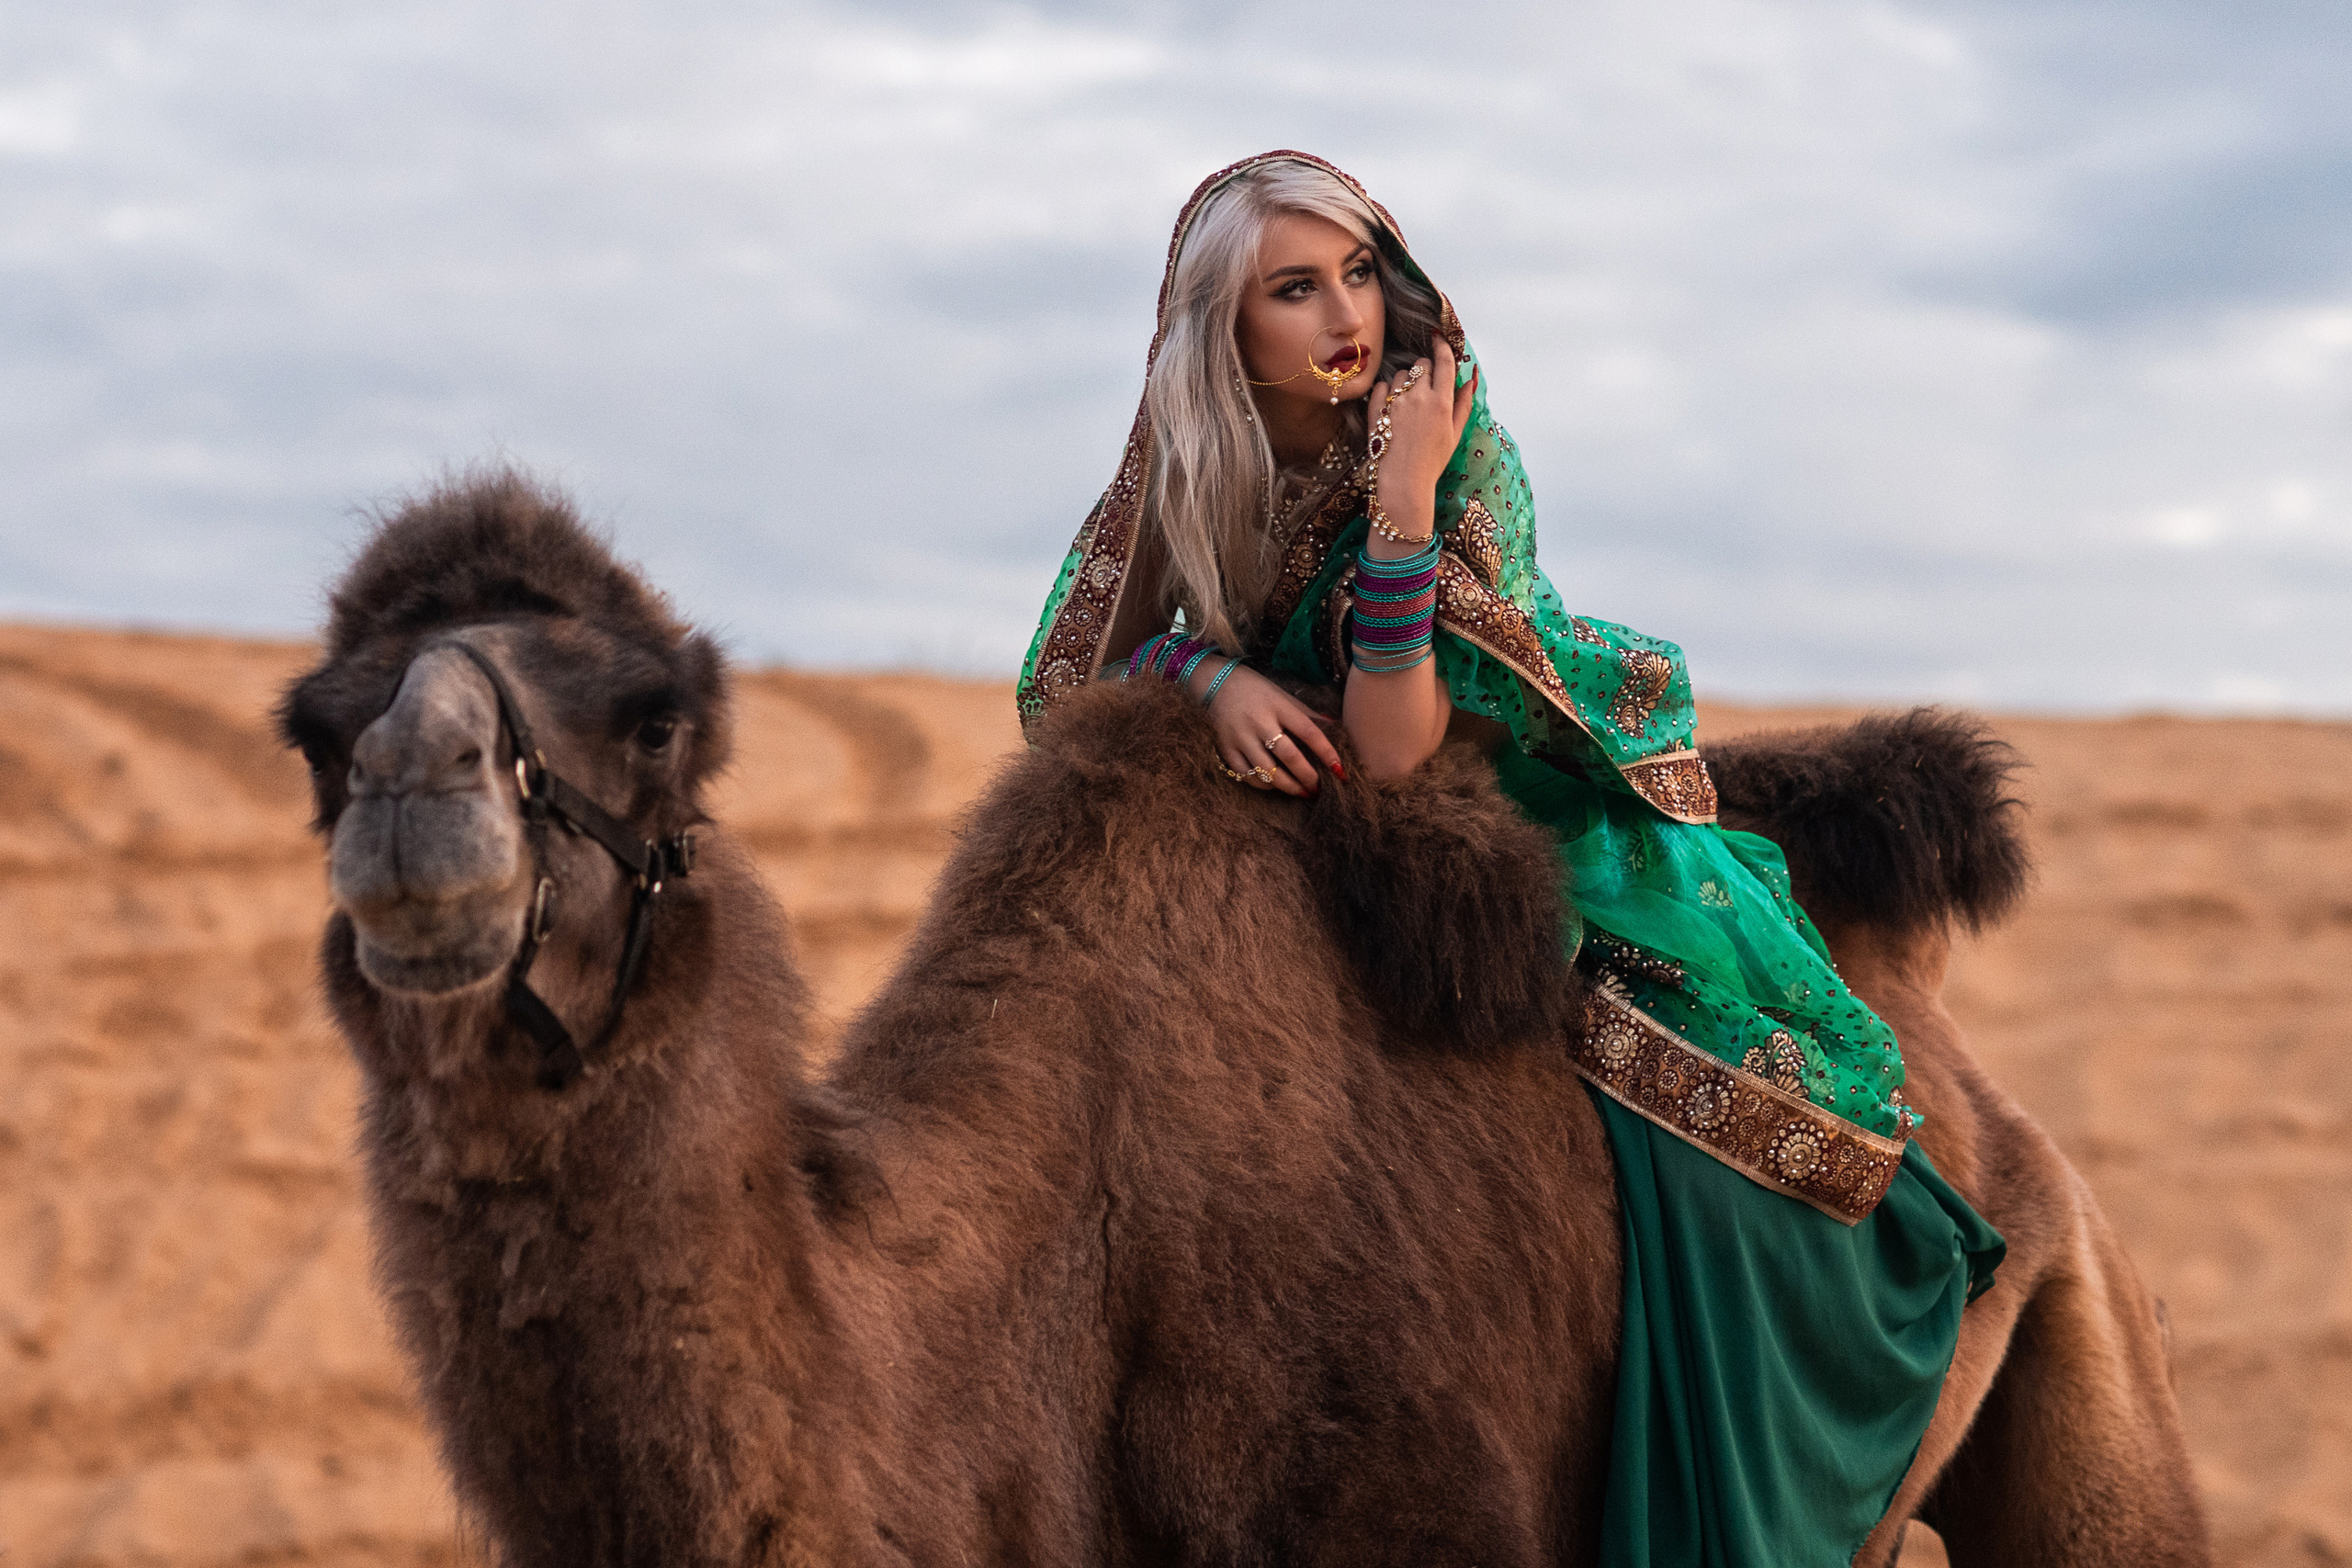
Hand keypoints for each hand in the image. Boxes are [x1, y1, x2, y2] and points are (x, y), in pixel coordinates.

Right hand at [1186, 660, 1344, 796]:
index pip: (1308, 732)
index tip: (1339, 770)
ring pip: (1267, 770)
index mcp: (1278, 706)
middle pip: (1289, 756)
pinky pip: (1245, 774)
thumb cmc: (1255, 689)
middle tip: (1319, 788)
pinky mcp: (1226, 747)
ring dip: (1288, 786)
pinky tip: (1274, 785)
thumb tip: (1334, 727)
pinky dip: (1262, 784)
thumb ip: (1306, 713)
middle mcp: (1260, 722)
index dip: (1326, 752)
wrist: (1215, 683)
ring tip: (1302, 792)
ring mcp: (1241, 736)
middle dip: (1307, 776)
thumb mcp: (1283, 695)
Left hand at [1365, 335, 1477, 555]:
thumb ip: (1464, 403)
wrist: (1403, 482)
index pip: (1443, 362)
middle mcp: (1419, 397)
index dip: (1442, 347)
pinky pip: (1381, 386)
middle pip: (1422, 365)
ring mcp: (1396, 402)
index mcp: (1442, 402)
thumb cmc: (1432, 461)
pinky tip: (1391, 408)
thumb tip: (1471, 378)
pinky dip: (1386, 392)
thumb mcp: (1455, 433)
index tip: (1438, 339)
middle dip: (1425, 371)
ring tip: (1408, 405)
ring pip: (1401, 375)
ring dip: (1406, 382)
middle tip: (1426, 390)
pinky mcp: (1377, 409)